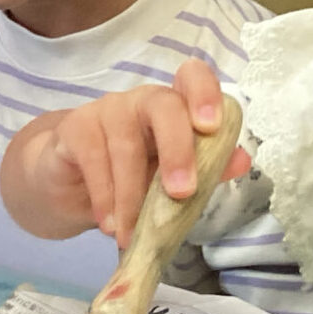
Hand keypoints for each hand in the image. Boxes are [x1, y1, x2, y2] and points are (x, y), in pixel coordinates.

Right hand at [11, 58, 250, 245]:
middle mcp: (142, 101)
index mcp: (174, 108)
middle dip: (177, 151)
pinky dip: (103, 196)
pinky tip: (109, 223)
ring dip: (132, 196)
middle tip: (182, 193)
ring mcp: (106, 110)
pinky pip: (92, 158)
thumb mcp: (172, 178)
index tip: (211, 127)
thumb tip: (242, 161)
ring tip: (132, 234)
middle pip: (163, 107)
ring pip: (125, 145)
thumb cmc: (132, 178)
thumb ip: (208, 168)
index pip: (192, 79)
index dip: (205, 94)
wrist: (71, 186)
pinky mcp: (74, 128)